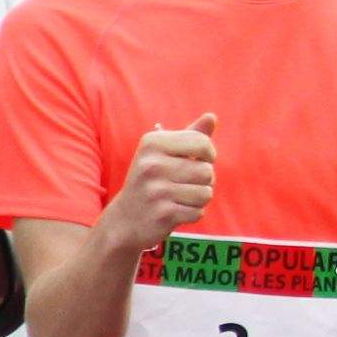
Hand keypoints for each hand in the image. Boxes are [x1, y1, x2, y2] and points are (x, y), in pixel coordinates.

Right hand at [111, 111, 217, 246]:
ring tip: (180, 197)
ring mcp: (156, 190)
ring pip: (206, 193)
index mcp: (152, 143)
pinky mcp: (163, 213)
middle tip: (184, 184)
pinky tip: (175, 211)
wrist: (125, 219)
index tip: (198, 160)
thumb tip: (212, 116)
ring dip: (199, 199)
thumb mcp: (164, 153)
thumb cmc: (151, 180)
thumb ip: (191, 136)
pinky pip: (198, 212)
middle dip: (203, 180)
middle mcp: (151, 164)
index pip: (201, 142)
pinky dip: (192, 214)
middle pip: (207, 171)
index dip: (208, 154)